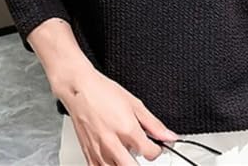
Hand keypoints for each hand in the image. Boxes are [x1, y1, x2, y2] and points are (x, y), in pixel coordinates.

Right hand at [52, 65, 178, 164]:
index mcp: (127, 129)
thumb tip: (169, 136)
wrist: (79, 89)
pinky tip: (114, 159)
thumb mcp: (134, 103)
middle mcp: (113, 144)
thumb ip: (153, 124)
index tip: (155, 145)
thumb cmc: (103, 92)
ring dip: (125, 165)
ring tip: (128, 155)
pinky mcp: (88, 154)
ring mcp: (99, 151)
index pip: (150, 153)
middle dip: (143, 162)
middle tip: (143, 152)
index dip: (157, 149)